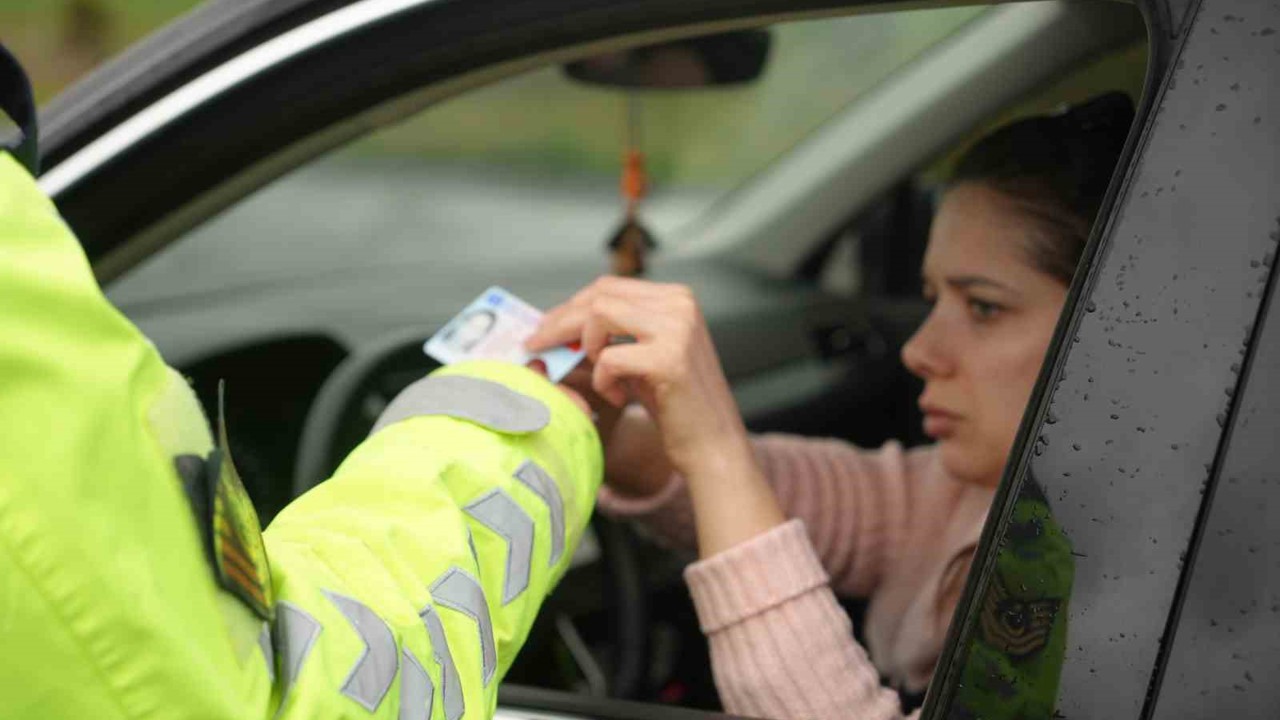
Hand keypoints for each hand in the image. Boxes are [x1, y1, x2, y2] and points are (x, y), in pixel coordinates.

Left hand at [525, 277, 748, 476]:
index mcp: (677, 298)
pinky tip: (622, 399)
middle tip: (537, 348)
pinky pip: (609, 358)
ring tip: (604, 378)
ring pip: (599, 317)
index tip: (545, 330)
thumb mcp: (646, 355)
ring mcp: (677, 328)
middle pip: (599, 297)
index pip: (608, 287)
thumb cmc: (676, 405)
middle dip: (561, 323)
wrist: (713, 445)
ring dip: (587, 350)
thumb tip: (558, 324)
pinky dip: (604, 381)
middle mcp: (680, 304)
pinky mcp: (668, 359)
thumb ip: (615, 333)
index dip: (570, 307)